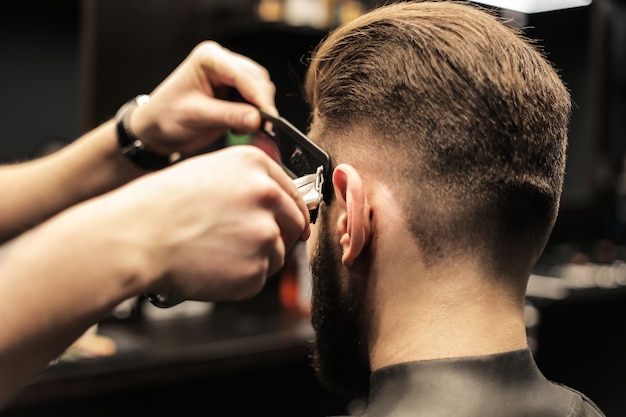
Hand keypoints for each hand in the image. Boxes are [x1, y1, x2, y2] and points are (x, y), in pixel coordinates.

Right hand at [96, 145, 309, 301]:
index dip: (289, 211)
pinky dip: (239, 280)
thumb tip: (273, 204)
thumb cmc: (160, 207)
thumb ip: (247, 183)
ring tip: (215, 252)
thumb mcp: (208, 173)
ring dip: (255, 259)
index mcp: (255, 165)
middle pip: (293, 223)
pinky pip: (257, 279)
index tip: (290, 222)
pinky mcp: (256, 270)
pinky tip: (211, 267)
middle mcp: (267, 195)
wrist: (134, 239)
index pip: (292, 192)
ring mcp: (264, 234)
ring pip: (277, 254)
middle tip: (245, 243)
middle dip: (276, 236)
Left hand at [129, 41, 276, 155]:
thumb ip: (229, 116)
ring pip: (261, 89)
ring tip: (245, 128)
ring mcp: (230, 75)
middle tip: (262, 128)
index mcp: (208, 58)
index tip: (270, 118)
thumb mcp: (196, 117)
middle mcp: (222, 61)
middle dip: (261, 104)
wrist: (157, 128)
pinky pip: (256, 99)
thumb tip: (259, 119)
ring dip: (260, 110)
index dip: (259, 97)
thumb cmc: (167, 117)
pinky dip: (256, 114)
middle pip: (257, 79)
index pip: (243, 75)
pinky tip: (244, 126)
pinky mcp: (235, 91)